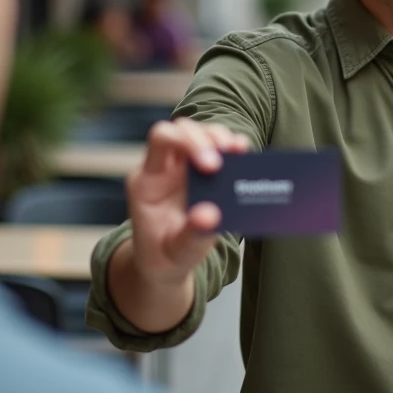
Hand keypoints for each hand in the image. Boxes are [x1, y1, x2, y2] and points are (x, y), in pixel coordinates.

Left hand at [125, 118, 249, 286]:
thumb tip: (210, 215)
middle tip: (225, 162)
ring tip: (239, 151)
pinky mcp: (201, 173)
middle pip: (183, 129)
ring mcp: (182, 167)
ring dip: (221, 138)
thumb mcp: (176, 252)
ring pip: (201, 133)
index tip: (209, 166)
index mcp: (148, 180)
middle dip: (207, 139)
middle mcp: (164, 166)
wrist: (165, 262)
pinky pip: (217, 149)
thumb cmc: (165, 255)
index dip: (185, 142)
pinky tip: (244, 154)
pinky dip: (232, 148)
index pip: (161, 139)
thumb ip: (191, 235)